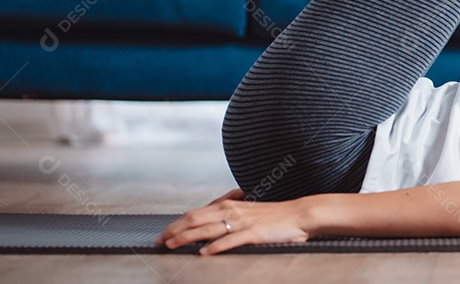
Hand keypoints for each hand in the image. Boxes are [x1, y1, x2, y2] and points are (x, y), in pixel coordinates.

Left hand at [154, 195, 315, 255]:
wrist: (300, 214)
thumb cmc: (275, 216)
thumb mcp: (248, 211)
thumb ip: (229, 213)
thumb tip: (211, 219)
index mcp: (230, 205)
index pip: (196, 212)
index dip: (176, 223)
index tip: (163, 233)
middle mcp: (233, 211)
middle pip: (196, 218)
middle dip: (174, 229)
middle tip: (160, 241)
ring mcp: (243, 222)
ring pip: (208, 228)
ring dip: (187, 237)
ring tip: (172, 245)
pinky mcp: (254, 233)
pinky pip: (231, 240)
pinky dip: (215, 246)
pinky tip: (204, 253)